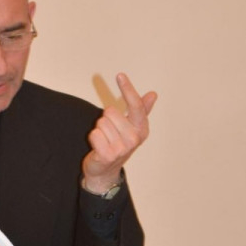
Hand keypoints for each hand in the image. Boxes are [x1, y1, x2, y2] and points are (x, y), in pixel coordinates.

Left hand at [82, 73, 156, 192]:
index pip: (135, 105)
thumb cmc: (118, 144)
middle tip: (110, 134)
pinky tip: (99, 147)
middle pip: (110, 112)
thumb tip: (153, 94)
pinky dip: (93, 138)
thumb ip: (141, 110)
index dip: (128, 89)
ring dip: (99, 130)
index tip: (120, 75)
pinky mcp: (107, 155)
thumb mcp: (131, 128)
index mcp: (141, 129)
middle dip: (105, 120)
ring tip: (105, 141)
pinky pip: (94, 134)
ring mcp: (122, 148)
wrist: (106, 170)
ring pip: (100, 122)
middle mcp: (134, 138)